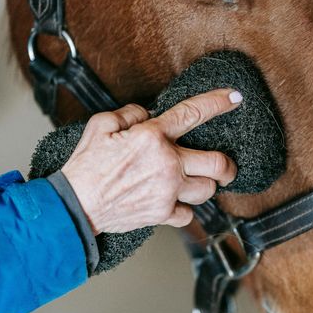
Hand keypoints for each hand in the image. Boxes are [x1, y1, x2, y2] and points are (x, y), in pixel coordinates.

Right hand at [61, 89, 241, 233]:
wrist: (76, 204)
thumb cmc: (86, 166)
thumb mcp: (101, 125)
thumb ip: (129, 114)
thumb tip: (148, 115)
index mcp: (152, 137)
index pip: (193, 113)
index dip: (218, 103)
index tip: (235, 98)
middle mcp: (167, 164)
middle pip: (218, 164)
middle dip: (228, 166)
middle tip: (226, 167)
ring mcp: (168, 191)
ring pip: (208, 190)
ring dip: (205, 186)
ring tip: (194, 183)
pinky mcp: (163, 214)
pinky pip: (188, 214)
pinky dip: (184, 209)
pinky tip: (174, 203)